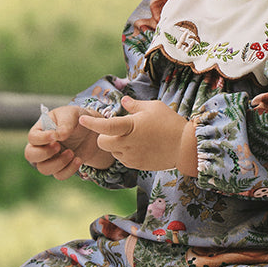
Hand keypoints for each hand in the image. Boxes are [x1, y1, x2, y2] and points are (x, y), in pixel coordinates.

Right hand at [24, 105, 113, 179]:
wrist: (92, 132)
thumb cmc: (77, 119)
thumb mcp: (72, 114)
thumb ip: (65, 123)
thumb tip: (59, 135)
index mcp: (40, 130)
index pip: (32, 137)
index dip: (41, 139)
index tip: (54, 136)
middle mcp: (41, 145)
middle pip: (30, 155)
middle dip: (44, 153)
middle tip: (58, 146)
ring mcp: (50, 158)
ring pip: (44, 169)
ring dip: (59, 163)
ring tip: (72, 153)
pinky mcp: (61, 168)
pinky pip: (59, 175)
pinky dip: (69, 170)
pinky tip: (78, 159)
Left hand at [78, 96, 196, 173]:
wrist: (185, 147)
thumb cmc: (170, 123)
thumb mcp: (153, 107)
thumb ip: (135, 105)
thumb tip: (124, 101)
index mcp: (130, 127)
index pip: (105, 126)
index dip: (91, 122)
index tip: (82, 119)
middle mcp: (128, 143)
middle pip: (102, 142)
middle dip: (104, 136)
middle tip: (116, 130)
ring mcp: (131, 156)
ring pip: (112, 152)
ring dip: (116, 145)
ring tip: (133, 138)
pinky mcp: (136, 165)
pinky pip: (123, 159)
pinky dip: (125, 152)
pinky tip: (139, 146)